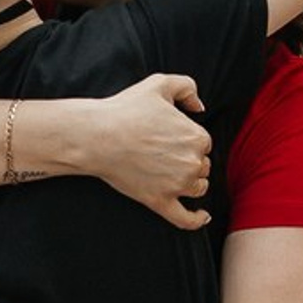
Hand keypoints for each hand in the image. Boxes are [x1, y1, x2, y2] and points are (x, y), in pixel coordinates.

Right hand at [84, 75, 212, 229]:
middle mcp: (192, 163)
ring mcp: (177, 186)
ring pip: (198, 188)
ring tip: (171, 173)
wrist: (98, 136)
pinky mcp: (160, 202)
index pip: (204, 143)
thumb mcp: (159, 83)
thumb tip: (200, 108)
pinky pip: (186, 219)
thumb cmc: (126, 109)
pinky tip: (203, 216)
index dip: (188, 139)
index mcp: (196, 137)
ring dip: (191, 182)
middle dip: (189, 160)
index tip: (168, 136)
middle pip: (203, 166)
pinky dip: (197, 219)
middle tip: (162, 152)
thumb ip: (187, 87)